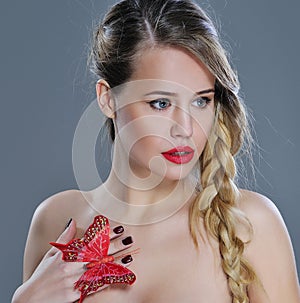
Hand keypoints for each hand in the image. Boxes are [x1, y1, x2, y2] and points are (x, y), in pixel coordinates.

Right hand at [12, 219, 133, 302]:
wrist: (30, 300)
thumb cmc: (41, 276)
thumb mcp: (51, 254)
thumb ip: (64, 237)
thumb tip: (72, 221)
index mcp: (67, 254)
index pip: (90, 240)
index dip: (105, 234)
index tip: (118, 228)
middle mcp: (72, 266)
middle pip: (98, 253)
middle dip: (115, 246)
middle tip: (129, 239)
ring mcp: (75, 280)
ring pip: (100, 269)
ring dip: (116, 263)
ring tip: (130, 257)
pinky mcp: (77, 293)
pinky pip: (96, 286)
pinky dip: (108, 280)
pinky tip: (119, 276)